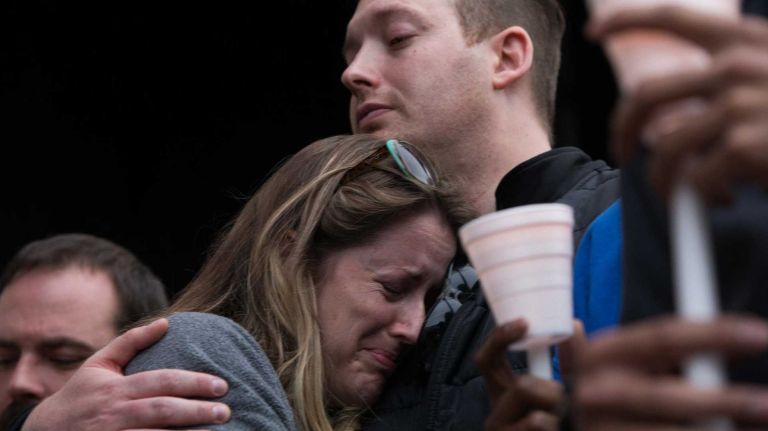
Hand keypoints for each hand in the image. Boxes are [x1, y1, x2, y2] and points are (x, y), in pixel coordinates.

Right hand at [22, 319, 230, 430]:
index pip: (161, 382)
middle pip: (162, 410)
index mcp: (116, 389)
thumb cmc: (79, 395)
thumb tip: (166, 322)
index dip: (193, 383)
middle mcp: (114, 415)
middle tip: (225, 411)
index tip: (221, 385)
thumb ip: (132, 342)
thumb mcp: (99, 364)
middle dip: (197, 411)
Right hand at [475, 319, 583, 429]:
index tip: (524, 324)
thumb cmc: (560, 425)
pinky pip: (537, 425)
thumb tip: (575, 325)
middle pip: (519, 385)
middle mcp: (496, 412)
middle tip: (567, 402)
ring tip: (565, 423)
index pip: (488, 359)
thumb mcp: (566, 391)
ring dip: (560, 414)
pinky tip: (558, 430)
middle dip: (551, 391)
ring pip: (535, 410)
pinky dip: (555, 427)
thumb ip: (572, 361)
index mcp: (505, 394)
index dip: (500, 338)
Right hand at [573, 315, 767, 429]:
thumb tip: (733, 337)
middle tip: (765, 403)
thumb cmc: (613, 392)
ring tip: (756, 426)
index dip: (713, 334)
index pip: (662, 337)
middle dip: (719, 402)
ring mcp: (604, 429)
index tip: (757, 333)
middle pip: (665, 396)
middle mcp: (597, 392)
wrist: (577, 428)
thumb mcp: (628, 361)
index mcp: (603, 355)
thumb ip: (666, 348)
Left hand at [589, 6, 767, 202]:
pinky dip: (700, 196)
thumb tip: (676, 119)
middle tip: (620, 152)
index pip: (672, 16)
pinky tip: (722, 200)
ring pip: (664, 146)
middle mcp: (735, 65)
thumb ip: (733, 80)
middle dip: (621, 129)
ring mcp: (738, 104)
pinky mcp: (744, 143)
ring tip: (675, 193)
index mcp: (744, 41)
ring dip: (661, 178)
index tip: (595, 32)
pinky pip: (696, 178)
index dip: (626, 21)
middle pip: (645, 96)